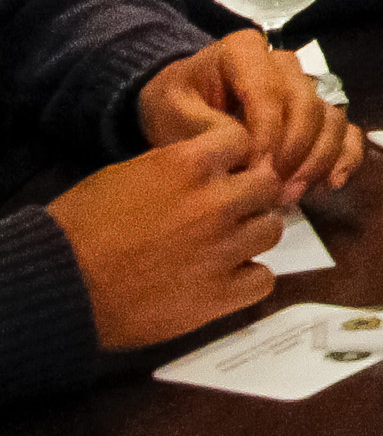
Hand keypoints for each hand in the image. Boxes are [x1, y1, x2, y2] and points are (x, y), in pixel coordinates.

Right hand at [47, 122, 284, 350]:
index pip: (242, 140)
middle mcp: (214, 203)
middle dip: (248, 195)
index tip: (223, 170)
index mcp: (187, 166)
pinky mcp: (219, 295)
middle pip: (267, 185)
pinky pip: (263, 279)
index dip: (233, 156)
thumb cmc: (79, 229)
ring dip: (250, 236)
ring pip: (271, 230)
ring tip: (222, 246)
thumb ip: (173, 167)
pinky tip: (224, 279)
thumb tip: (205, 167)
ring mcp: (221, 250)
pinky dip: (247, 279)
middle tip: (225, 211)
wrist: (57, 286)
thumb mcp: (122, 176)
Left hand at [137, 30, 361, 198]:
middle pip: (307, 104)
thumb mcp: (172, 111)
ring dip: (317, 160)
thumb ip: (207, 127)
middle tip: (273, 189)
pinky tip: (330, 184)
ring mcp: (305, 87)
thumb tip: (249, 151)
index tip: (252, 170)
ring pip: (331, 118)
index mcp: (245, 51)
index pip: (269, 91)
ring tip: (291, 195)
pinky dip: (344, 157)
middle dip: (294, 151)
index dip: (267, 133)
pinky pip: (346, 131)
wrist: (180, 107)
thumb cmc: (174, 105)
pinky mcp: (318, 114)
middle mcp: (283, 63)